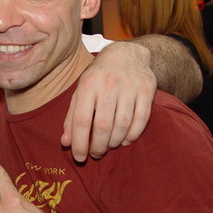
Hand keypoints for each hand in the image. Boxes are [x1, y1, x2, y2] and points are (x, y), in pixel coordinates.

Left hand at [62, 43, 154, 160]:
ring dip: (115, 141)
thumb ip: (72, 117)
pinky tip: (125, 140)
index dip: (79, 143)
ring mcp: (130, 86)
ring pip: (123, 124)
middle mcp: (109, 84)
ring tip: (109, 145)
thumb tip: (66, 143)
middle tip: (96, 154)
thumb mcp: (81, 91)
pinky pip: (141, 119)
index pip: (81, 120)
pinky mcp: (147, 89)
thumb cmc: (99, 77)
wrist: (127, 54)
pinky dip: (133, 135)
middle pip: (103, 125)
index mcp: (88, 85)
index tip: (80, 158)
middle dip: (98, 146)